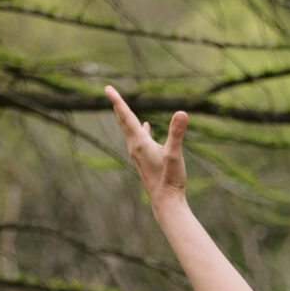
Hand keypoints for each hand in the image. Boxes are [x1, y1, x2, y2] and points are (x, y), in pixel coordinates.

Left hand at [105, 86, 187, 204]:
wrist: (166, 202)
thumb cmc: (170, 179)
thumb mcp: (175, 153)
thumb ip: (177, 132)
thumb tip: (182, 113)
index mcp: (140, 142)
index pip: (126, 116)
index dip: (117, 100)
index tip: (107, 88)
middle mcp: (135, 147)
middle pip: (123, 121)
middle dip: (118, 105)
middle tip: (109, 91)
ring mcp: (138, 154)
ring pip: (129, 130)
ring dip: (125, 117)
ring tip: (121, 106)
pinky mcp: (144, 160)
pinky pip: (138, 139)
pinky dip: (139, 129)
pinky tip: (146, 127)